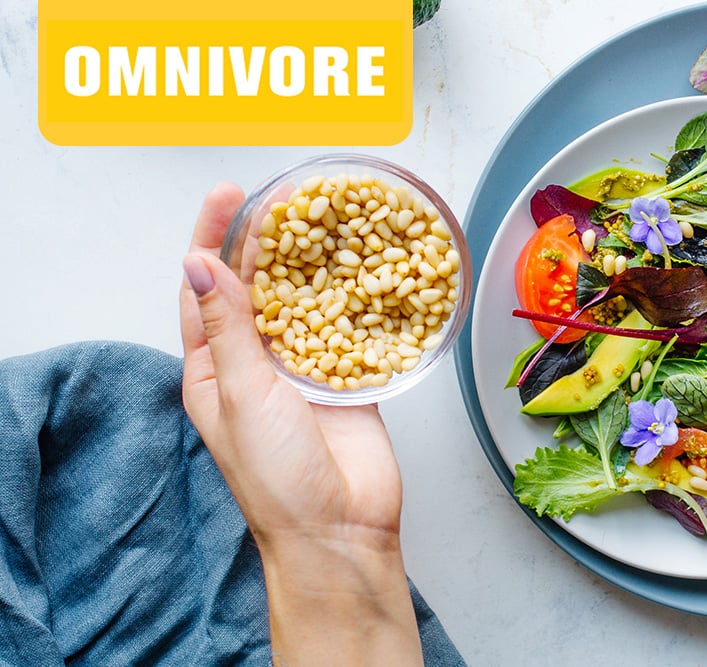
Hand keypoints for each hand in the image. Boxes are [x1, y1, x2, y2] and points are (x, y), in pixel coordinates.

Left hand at [179, 184, 419, 664]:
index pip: (205, 288)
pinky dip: (355, 297)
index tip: (228, 195)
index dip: (213, 238)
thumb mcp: (241, 394)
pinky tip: (364, 266)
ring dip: (311, 261)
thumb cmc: (278, 478)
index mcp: (213, 370)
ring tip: (324, 218)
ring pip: (304, 301)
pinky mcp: (347, 378)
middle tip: (284, 194)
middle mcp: (255, 365)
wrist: (339, 527)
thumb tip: (198, 265)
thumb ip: (229, 327)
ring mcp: (303, 370)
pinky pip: (349, 327)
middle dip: (266, 239)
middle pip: (257, 286)